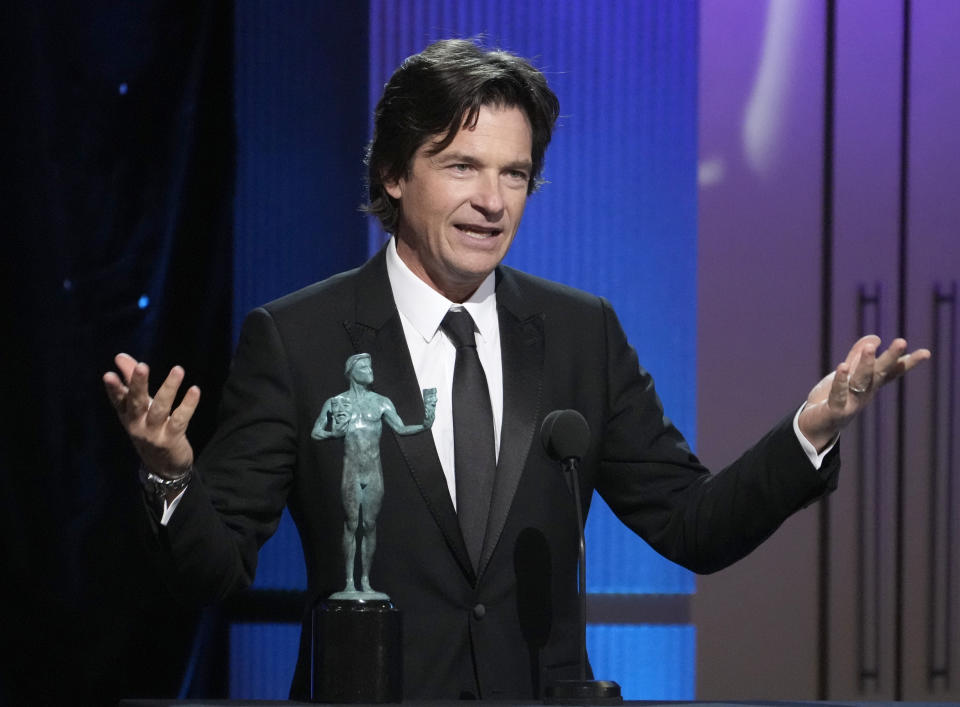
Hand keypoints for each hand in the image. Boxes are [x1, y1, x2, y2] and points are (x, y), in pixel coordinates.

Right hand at [103, 353, 199, 477]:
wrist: (162, 466)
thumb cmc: (149, 427)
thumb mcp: (138, 407)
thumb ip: (131, 380)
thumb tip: (120, 356)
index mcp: (127, 415)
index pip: (118, 400)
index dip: (113, 389)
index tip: (108, 375)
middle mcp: (137, 424)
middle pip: (137, 402)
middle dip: (138, 384)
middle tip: (141, 366)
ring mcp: (154, 433)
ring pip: (160, 408)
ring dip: (169, 388)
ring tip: (178, 370)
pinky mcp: (171, 439)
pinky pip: (180, 419)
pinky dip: (188, 405)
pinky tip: (195, 390)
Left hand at [798, 335, 930, 450]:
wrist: (813, 427)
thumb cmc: (831, 399)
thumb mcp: (846, 375)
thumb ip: (857, 356)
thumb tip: (875, 338)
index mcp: (869, 384)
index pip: (890, 370)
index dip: (907, 362)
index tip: (927, 353)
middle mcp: (865, 393)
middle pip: (879, 372)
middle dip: (891, 357)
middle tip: (901, 341)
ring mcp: (852, 402)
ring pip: (861, 381)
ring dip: (866, 363)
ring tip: (870, 347)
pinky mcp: (836, 410)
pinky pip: (839, 395)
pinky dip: (840, 381)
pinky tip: (842, 366)